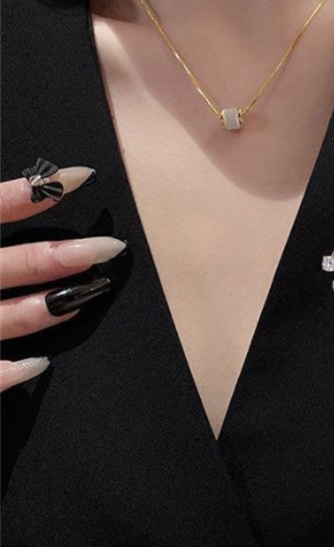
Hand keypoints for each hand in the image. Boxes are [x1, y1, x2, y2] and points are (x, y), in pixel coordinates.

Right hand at [0, 164, 126, 391]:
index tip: (86, 175)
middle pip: (11, 266)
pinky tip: (42, 364)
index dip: (36, 191)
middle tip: (110, 247)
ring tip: (89, 295)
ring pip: (6, 317)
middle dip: (62, 256)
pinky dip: (11, 371)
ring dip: (49, 307)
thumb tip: (31, 183)